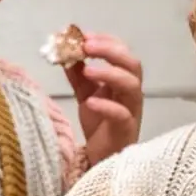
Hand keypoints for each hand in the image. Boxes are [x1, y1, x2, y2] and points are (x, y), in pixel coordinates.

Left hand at [64, 32, 142, 165]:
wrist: (102, 159)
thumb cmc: (99, 126)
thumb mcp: (85, 95)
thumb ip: (78, 74)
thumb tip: (64, 51)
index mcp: (123, 81)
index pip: (122, 53)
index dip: (106, 41)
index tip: (84, 35)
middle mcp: (131, 93)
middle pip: (132, 64)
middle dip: (110, 51)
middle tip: (87, 46)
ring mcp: (132, 111)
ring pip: (131, 85)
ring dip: (110, 73)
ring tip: (88, 70)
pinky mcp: (126, 130)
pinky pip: (122, 114)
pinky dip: (106, 106)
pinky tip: (90, 103)